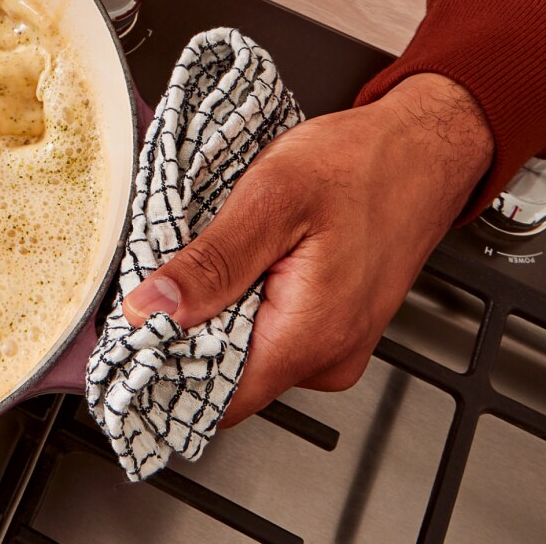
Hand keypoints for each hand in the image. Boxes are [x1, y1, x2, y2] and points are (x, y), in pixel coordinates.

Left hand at [122, 73, 494, 425]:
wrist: (421, 148)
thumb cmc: (360, 164)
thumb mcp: (271, 198)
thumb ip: (210, 264)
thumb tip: (151, 309)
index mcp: (309, 338)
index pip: (215, 397)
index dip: (162, 366)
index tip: (125, 330)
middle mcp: (326, 357)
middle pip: (225, 377)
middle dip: (182, 333)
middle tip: (155, 277)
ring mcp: (333, 346)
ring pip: (244, 352)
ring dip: (212, 313)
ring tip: (202, 259)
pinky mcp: (332, 326)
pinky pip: (268, 332)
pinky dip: (240, 302)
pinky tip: (234, 262)